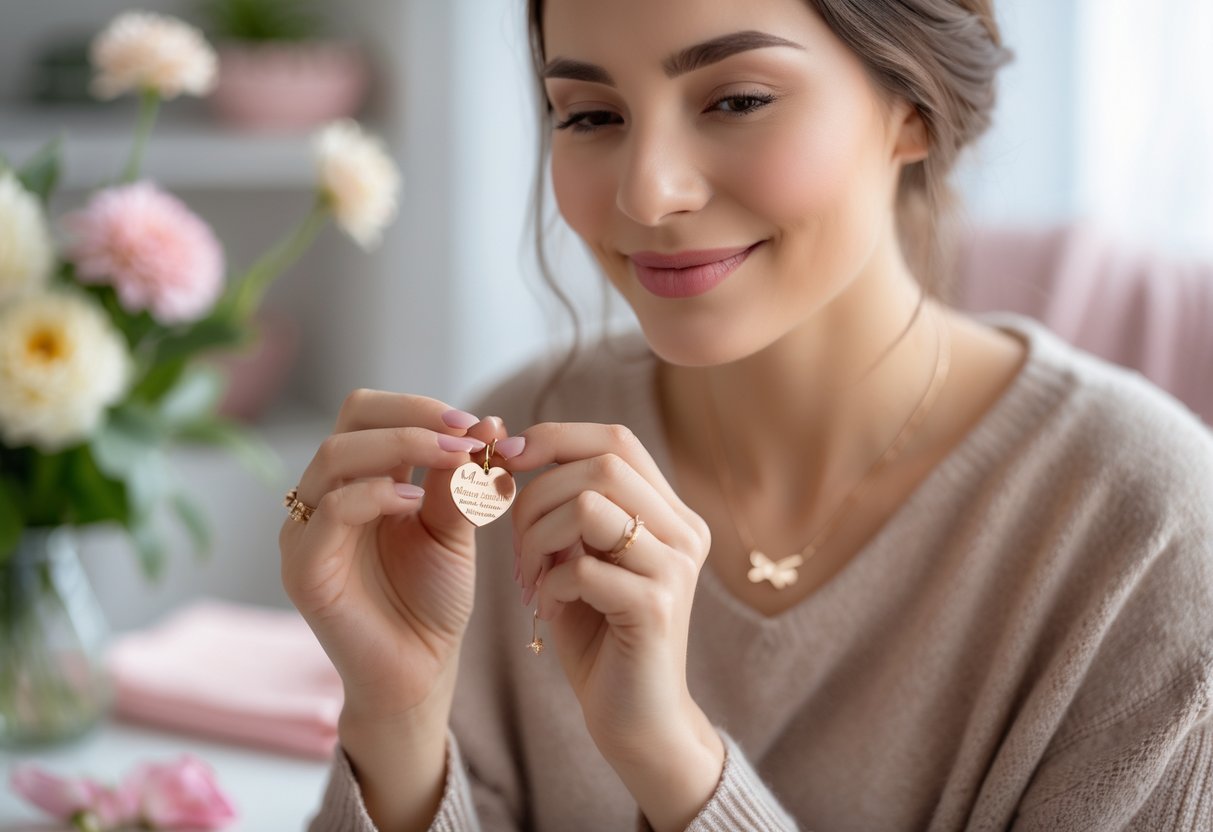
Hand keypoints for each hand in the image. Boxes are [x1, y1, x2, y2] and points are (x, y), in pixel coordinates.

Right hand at [279, 390, 518, 721]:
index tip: (479, 426)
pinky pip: (330, 512)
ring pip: (336, 456)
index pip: (370, 412)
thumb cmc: (433, 601)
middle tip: (468, 438)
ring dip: (403, 446)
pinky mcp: (304, 569)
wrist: (419, 673)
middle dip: (416, 418)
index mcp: (358, 480)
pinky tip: (418, 504)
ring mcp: (306, 531)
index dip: (422, 407)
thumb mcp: (454, 528)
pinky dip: (376, 494)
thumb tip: (489, 423)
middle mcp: (323, 497)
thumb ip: (460, 480)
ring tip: (455, 461)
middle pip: (351, 421)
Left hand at [507, 422, 724, 829]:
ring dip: (539, 538)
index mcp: (670, 514)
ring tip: (533, 578)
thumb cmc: (601, 636)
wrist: (637, 721)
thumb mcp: (583, 558)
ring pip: (588, 505)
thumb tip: (518, 453)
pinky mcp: (656, 606)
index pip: (616, 440)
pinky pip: (582, 567)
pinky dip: (550, 586)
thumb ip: (571, 511)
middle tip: (517, 544)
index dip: (555, 437)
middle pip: (601, 464)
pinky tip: (552, 611)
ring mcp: (675, 567)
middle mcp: (684, 531)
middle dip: (537, 494)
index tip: (506, 458)